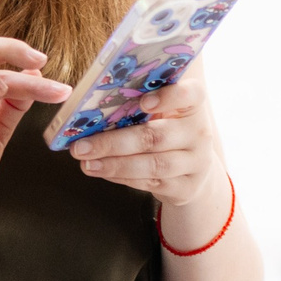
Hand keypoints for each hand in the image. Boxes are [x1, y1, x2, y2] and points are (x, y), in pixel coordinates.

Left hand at [68, 79, 221, 208]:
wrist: (195, 171)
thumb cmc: (169, 129)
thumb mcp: (164, 110)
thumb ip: (138, 101)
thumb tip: (92, 101)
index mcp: (194, 104)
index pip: (192, 94)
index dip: (169, 96)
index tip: (143, 101)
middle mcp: (199, 133)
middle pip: (157, 137)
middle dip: (114, 142)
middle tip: (81, 146)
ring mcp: (196, 163)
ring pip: (153, 165)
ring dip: (115, 165)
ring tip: (87, 163)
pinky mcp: (187, 187)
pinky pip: (151, 184)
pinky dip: (122, 178)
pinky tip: (102, 171)